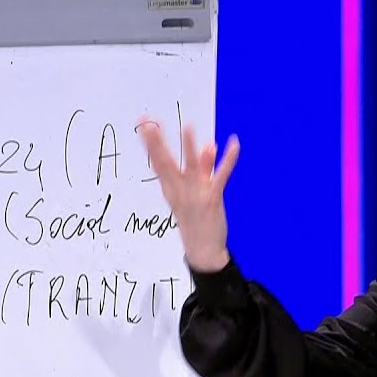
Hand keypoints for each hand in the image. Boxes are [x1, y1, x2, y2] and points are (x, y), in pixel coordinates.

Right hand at [138, 117, 239, 271]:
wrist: (203, 252)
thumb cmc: (196, 222)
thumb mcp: (193, 194)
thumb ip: (203, 168)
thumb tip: (208, 145)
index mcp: (171, 190)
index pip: (158, 162)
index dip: (150, 143)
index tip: (143, 124)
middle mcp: (180, 191)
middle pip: (166, 163)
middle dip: (157, 143)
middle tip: (149, 124)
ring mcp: (196, 195)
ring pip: (192, 167)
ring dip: (189, 147)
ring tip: (187, 126)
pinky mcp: (212, 199)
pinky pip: (220, 176)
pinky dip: (228, 159)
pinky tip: (233, 143)